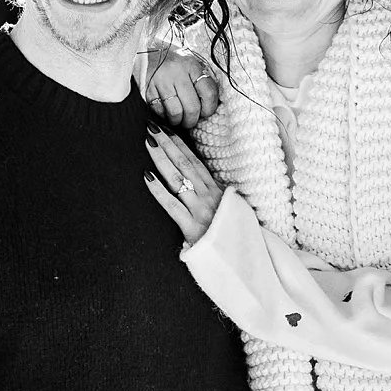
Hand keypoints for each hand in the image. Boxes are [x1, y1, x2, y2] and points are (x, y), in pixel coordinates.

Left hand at [142, 124, 224, 244]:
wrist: (245, 264)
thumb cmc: (235, 239)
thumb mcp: (231, 212)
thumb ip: (218, 198)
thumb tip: (202, 186)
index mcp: (219, 192)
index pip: (196, 162)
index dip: (180, 145)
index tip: (167, 130)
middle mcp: (210, 197)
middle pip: (185, 164)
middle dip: (168, 143)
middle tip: (152, 126)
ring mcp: (201, 212)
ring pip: (178, 178)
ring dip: (161, 158)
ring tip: (147, 142)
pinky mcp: (193, 229)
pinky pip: (172, 206)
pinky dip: (158, 190)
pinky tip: (146, 176)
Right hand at [144, 46, 221, 129]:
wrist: (147, 51)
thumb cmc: (173, 61)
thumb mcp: (190, 64)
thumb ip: (201, 81)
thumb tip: (210, 106)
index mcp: (192, 65)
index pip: (208, 93)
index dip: (209, 108)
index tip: (206, 112)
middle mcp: (177, 72)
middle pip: (192, 107)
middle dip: (192, 120)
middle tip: (190, 121)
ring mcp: (161, 81)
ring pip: (175, 112)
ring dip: (178, 121)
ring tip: (178, 119)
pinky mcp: (147, 88)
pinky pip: (159, 110)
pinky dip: (163, 115)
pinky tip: (165, 110)